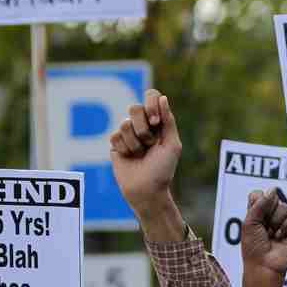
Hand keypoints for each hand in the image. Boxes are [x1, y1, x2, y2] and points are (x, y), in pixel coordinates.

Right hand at [110, 90, 181, 220]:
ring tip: (140, 154)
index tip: (155, 121)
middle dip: (143, 128)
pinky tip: (129, 157)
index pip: (151, 97)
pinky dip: (125, 149)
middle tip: (150, 143)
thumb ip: (168, 121)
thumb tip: (163, 98)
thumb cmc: (163, 169)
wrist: (146, 189)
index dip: (151, 105)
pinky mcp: (115, 144)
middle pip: (135, 108)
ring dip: (135, 142)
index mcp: (159, 122)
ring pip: (124, 123)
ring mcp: (128, 133)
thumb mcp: (172, 145)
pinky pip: (115, 136)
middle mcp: (143, 124)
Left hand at [241, 188, 286, 282]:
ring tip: (272, 234)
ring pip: (285, 207)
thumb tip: (273, 189)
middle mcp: (270, 216)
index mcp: (256, 213)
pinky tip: (280, 237)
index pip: (260, 195)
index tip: (255, 214)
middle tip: (264, 226)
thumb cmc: (253, 247)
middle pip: (274, 199)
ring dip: (276, 221)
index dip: (259, 201)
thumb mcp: (250, 222)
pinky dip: (286, 227)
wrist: (264, 265)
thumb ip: (260, 204)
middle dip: (268, 212)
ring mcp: (282, 222)